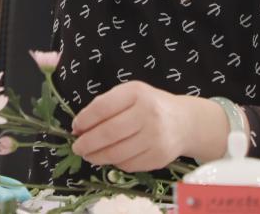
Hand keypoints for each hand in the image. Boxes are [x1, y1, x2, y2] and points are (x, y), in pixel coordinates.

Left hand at [70, 81, 189, 172]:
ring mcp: (155, 137)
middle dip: (87, 143)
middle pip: (108, 133)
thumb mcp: (130, 95)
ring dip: (97, 157)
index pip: (103, 108)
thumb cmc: (150, 105)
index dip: (84, 120)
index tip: (75, 128)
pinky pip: (128, 164)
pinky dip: (114, 163)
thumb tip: (79, 128)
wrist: (184, 122)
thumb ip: (105, 106)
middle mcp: (148, 114)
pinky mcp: (158, 157)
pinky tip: (111, 157)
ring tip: (89, 155)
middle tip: (77, 148)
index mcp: (137, 93)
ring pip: (117, 153)